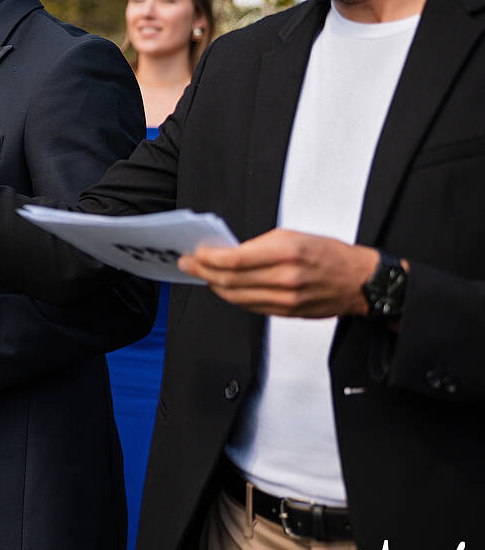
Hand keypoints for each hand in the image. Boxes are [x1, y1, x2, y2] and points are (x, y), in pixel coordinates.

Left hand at [178, 229, 376, 317]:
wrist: (361, 281)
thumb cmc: (329, 254)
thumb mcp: (294, 236)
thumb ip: (260, 245)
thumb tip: (229, 252)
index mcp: (286, 252)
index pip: (234, 259)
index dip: (208, 258)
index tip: (194, 253)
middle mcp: (285, 278)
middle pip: (230, 280)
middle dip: (203, 272)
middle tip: (188, 264)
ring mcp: (286, 300)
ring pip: (237, 297)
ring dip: (214, 286)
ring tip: (202, 275)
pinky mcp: (288, 313)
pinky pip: (251, 307)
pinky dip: (233, 297)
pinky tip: (224, 288)